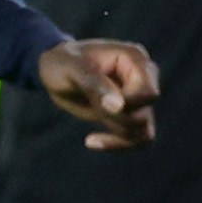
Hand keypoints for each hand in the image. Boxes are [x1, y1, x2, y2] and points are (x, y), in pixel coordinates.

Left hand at [33, 36, 158, 150]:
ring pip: (144, 130)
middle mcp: (143, 77)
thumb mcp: (72, 68)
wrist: (54, 70)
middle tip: (90, 108)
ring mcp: (139, 97)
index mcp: (134, 57)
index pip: (147, 93)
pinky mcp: (131, 114)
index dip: (126, 105)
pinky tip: (91, 141)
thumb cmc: (62, 62)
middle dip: (115, 120)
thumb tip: (119, 106)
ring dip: (116, 136)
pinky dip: (118, 145)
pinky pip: (138, 138)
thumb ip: (95, 84)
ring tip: (90, 136)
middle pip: (144, 114)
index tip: (99, 103)